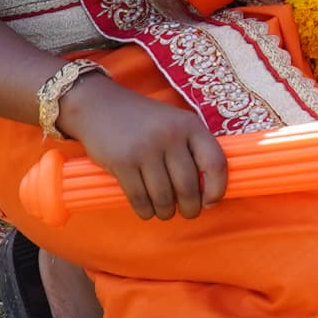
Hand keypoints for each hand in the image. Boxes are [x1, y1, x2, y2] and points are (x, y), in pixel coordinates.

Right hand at [63, 70, 226, 220]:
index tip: (211, 202)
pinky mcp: (122, 162)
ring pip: (164, 198)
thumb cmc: (144, 121)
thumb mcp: (174, 123)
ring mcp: (145, 149)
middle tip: (187, 212)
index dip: (217, 189)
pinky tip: (146, 210)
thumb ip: (192, 150)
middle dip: (190, 209)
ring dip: (166, 212)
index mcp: (190, 125)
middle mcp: (170, 135)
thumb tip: (207, 193)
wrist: (100, 105)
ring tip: (164, 211)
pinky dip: (145, 211)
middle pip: (188, 187)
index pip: (215, 163)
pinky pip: (140, 199)